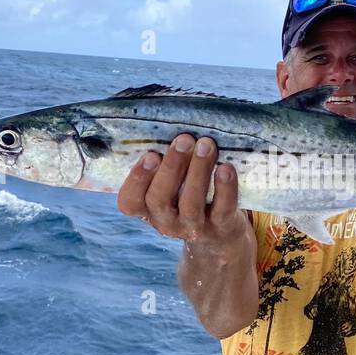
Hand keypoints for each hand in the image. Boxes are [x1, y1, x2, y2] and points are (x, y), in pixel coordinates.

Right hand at [117, 133, 249, 250]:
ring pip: (191, 204)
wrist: (221, 231)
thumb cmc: (189, 192)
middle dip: (171, 167)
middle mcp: (165, 222)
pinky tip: (226, 168)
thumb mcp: (171, 182)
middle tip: (184, 139)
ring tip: (206, 145)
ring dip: (198, 172)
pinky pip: (221, 209)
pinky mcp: (220, 228)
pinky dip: (225, 188)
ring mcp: (192, 227)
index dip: (137, 179)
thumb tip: (170, 123)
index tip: (150, 154)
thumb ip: (164, 161)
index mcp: (147, 209)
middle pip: (160, 199)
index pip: (130, 201)